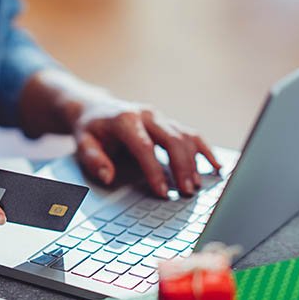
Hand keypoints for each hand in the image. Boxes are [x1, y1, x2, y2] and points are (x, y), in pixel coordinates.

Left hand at [72, 92, 220, 197]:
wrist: (95, 108)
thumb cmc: (90, 129)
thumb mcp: (82, 143)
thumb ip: (93, 159)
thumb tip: (107, 176)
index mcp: (125, 120)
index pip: (144, 147)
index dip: (154, 170)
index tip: (162, 191)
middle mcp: (146, 114)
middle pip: (171, 140)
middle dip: (181, 167)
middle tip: (186, 192)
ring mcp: (160, 117)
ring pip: (184, 136)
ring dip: (193, 162)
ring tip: (196, 186)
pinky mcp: (168, 122)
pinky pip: (191, 134)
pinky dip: (205, 150)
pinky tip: (215, 166)